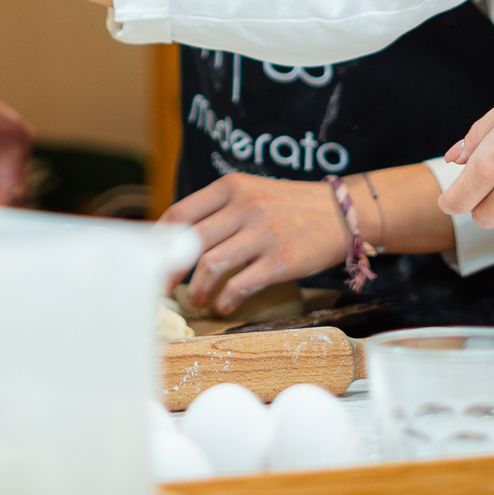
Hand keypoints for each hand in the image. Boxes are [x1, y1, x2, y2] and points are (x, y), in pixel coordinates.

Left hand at [164, 174, 347, 313]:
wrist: (343, 212)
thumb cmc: (290, 206)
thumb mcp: (253, 194)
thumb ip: (218, 211)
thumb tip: (176, 240)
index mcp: (232, 188)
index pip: (180, 213)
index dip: (158, 241)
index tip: (150, 261)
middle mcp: (245, 207)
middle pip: (189, 242)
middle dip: (168, 271)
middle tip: (162, 289)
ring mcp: (264, 233)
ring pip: (211, 265)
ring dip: (196, 289)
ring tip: (195, 300)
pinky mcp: (282, 261)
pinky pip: (242, 285)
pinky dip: (226, 300)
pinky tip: (223, 306)